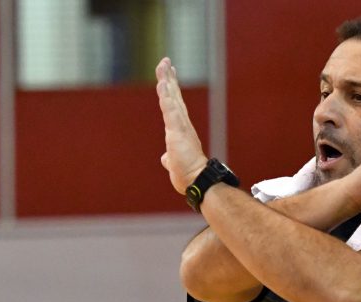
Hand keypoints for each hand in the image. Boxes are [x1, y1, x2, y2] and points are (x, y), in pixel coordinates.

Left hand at [155, 57, 208, 193]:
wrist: (197, 181)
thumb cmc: (188, 174)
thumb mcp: (174, 163)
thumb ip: (170, 157)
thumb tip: (165, 159)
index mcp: (181, 130)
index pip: (175, 105)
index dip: (171, 89)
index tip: (168, 75)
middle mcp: (183, 124)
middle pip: (174, 96)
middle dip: (169, 77)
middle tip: (165, 61)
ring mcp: (180, 126)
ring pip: (172, 99)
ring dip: (167, 81)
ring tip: (163, 65)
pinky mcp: (177, 132)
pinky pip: (170, 110)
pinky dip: (166, 97)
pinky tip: (163, 84)